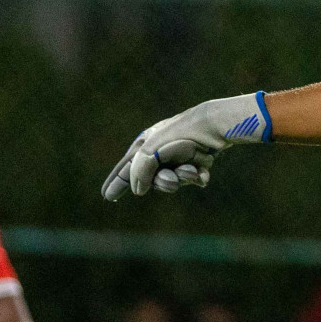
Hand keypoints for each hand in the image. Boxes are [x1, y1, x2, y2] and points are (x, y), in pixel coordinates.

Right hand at [102, 93, 269, 199]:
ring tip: (190, 169)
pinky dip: (198, 177)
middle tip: (170, 178)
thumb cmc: (179, 135)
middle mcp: (163, 151)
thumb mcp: (150, 152)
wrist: (213, 126)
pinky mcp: (201, 160)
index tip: (107, 195)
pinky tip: (202, 172)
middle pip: (155, 180)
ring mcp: (182, 156)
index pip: (127, 167)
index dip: (117, 181)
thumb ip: (138, 171)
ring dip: (182, 177)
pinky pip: (196, 178)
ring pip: (177, 181)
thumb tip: (138, 190)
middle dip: (163, 181)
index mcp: (147, 144)